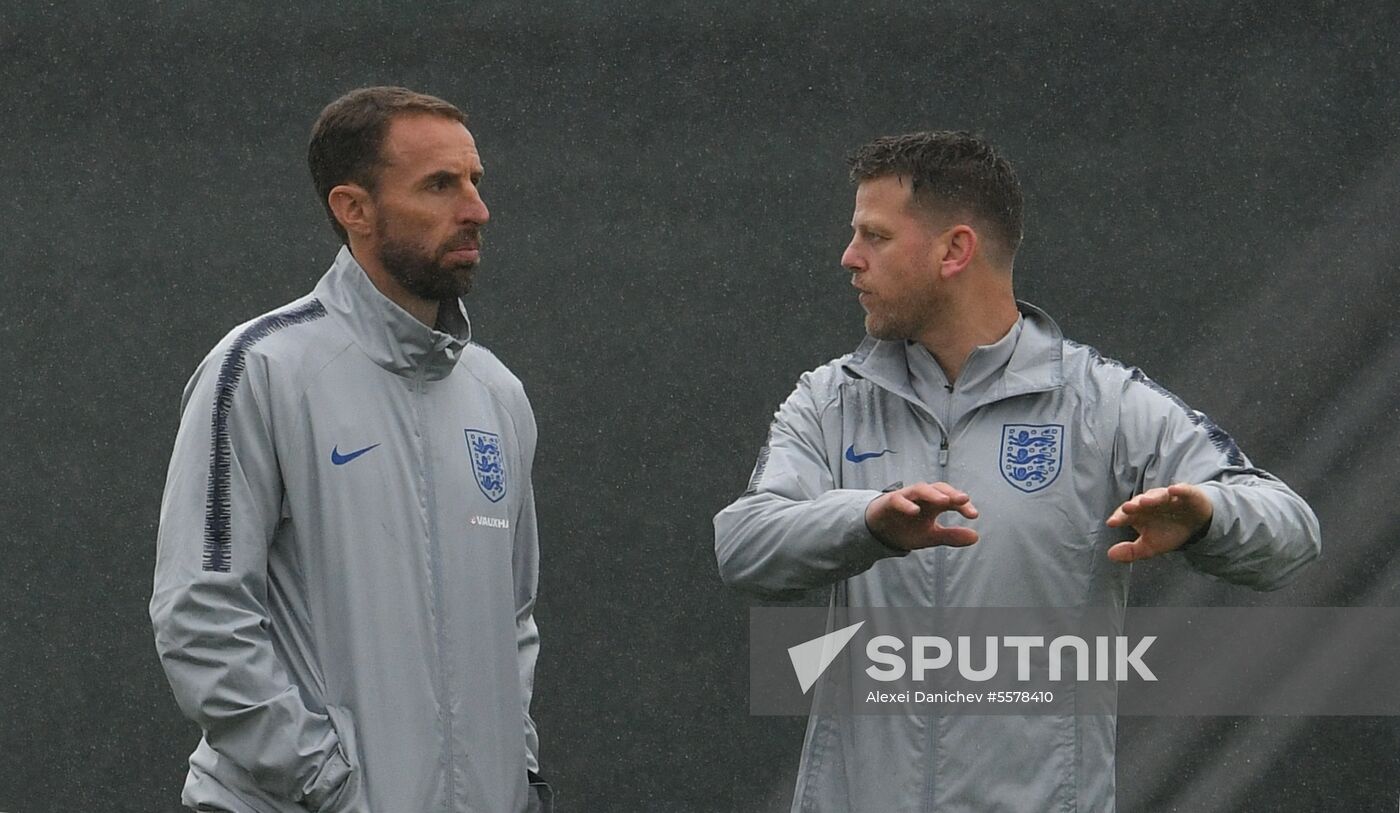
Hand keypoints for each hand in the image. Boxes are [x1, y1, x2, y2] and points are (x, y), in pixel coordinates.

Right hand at [865, 482, 979, 551]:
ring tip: (944, 501)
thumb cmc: (907, 528)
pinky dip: (906, 504)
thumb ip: (951, 535)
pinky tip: (915, 511)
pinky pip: (898, 499)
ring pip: (920, 489)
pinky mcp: (890, 502)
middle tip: (963, 499)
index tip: (973, 515)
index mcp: (934, 504)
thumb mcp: (931, 535)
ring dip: (932, 493)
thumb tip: (975, 537)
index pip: (951, 499)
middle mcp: (922, 497)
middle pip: (938, 488)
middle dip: (951, 493)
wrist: (880, 531)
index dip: (963, 505)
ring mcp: (906, 498)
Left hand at [1105, 483, 1212, 562]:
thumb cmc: (1167, 532)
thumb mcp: (1149, 546)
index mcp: (1139, 514)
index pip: (1126, 515)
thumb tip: (1110, 555)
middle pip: (1140, 502)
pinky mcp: (1187, 494)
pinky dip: (1179, 489)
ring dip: (1152, 498)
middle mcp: (1151, 503)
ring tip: (1146, 502)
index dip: (1119, 518)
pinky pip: (1183, 490)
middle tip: (1127, 508)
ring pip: (1159, 495)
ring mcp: (1169, 497)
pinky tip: (1173, 490)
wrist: (1195, 525)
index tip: (1111, 523)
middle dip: (1133, 505)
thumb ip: (1131, 551)